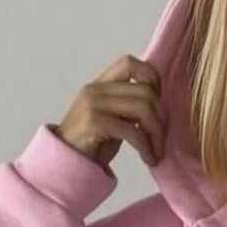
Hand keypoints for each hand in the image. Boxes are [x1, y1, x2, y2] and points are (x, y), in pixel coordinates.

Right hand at [54, 54, 166, 171]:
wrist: (65, 163)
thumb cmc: (91, 144)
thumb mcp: (113, 119)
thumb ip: (129, 107)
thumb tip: (160, 105)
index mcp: (100, 84)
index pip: (130, 63)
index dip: (152, 80)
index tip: (158, 107)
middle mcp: (96, 89)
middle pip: (145, 91)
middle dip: (161, 118)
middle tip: (161, 140)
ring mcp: (93, 104)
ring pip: (142, 109)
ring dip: (156, 134)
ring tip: (156, 151)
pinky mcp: (94, 122)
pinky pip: (132, 131)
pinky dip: (146, 147)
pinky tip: (149, 158)